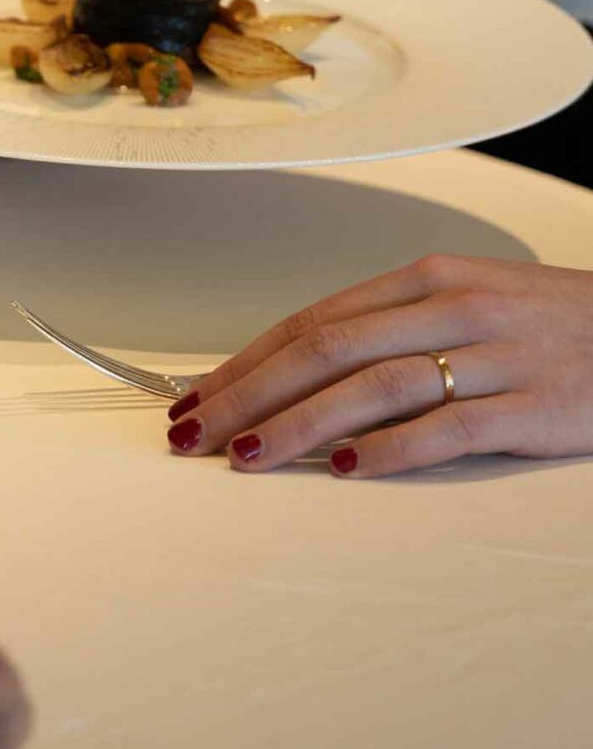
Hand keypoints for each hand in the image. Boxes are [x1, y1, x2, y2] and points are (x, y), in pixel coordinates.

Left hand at [165, 254, 592, 477]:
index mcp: (429, 278)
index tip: (196, 398)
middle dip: (249, 394)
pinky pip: (449, 427)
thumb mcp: (471, 304)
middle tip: (193, 434)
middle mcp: (453, 307)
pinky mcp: (534, 407)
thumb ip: (394, 328)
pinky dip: (391, 449)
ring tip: (247, 458)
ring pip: (373, 386)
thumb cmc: (555, 326)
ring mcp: (494, 356)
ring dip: (299, 424)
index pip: (313, 321)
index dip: (247, 361)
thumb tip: (302, 369)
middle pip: (326, 350)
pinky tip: (346, 470)